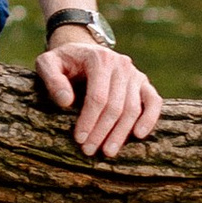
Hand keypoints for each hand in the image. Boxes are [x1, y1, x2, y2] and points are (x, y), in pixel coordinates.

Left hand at [36, 25, 161, 158]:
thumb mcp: (48, 63)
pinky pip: (154, 102)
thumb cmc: (63, 61)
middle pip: (116, 106)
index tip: (79, 139)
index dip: (89, 120)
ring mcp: (134, 73)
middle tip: (89, 150)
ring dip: (121, 133)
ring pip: (133, 109)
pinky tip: (139, 135)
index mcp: (99, 58)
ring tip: (108, 151)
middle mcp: (121, 64)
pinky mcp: (143, 83)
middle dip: (102, 131)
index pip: (98, 97)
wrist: (81, 50)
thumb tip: (66, 102)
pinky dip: (150, 118)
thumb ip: (52, 79)